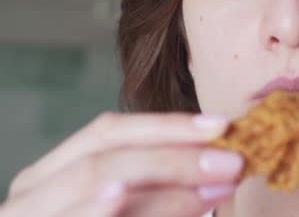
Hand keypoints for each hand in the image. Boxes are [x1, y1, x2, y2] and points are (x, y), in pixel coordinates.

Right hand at [0, 112, 242, 216]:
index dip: (167, 125)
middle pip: (104, 158)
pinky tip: (117, 196)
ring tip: (215, 187)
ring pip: (93, 183)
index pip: (108, 132)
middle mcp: (31, 194)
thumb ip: (164, 189)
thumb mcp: (140, 209)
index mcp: (52, 173)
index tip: (221, 126)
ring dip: (162, 186)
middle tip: (231, 163)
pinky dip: (96, 211)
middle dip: (174, 157)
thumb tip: (222, 166)